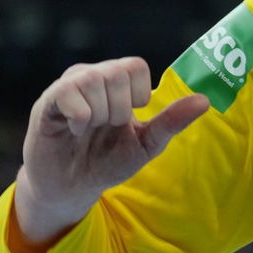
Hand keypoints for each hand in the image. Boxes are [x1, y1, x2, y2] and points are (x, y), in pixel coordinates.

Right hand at [16, 58, 207, 244]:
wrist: (72, 186)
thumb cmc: (108, 160)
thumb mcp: (147, 143)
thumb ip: (172, 121)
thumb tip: (205, 101)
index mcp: (117, 83)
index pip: (135, 66)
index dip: (138, 94)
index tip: (130, 117)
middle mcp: (92, 77)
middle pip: (117, 72)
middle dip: (119, 109)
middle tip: (107, 127)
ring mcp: (67, 87)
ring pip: (93, 79)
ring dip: (99, 113)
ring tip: (89, 129)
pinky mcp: (47, 102)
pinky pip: (67, 92)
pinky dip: (80, 116)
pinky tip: (75, 129)